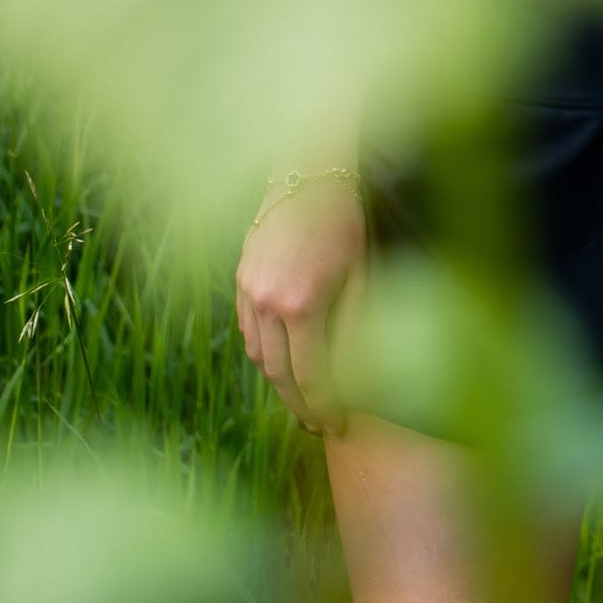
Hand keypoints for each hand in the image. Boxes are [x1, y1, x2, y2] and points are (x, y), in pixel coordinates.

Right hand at [231, 177, 366, 433]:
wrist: (306, 176)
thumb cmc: (345, 223)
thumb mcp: (363, 272)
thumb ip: (357, 324)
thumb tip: (360, 373)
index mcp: (303, 306)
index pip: (312, 376)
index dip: (325, 406)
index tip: (337, 426)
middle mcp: (267, 304)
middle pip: (279, 374)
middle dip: (300, 405)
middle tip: (319, 425)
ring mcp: (247, 293)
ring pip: (258, 356)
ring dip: (279, 382)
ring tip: (303, 400)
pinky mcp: (239, 282)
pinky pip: (247, 332)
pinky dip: (263, 353)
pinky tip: (281, 363)